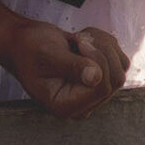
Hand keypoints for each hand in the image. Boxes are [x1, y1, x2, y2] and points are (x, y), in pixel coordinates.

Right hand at [3, 21, 127, 118]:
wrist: (25, 43)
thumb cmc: (30, 49)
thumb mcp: (47, 55)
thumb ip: (71, 67)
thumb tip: (95, 78)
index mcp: (65, 106)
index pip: (102, 88)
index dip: (98, 60)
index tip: (80, 42)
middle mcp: (82, 104)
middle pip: (115, 78)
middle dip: (101, 50)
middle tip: (79, 38)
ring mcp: (93, 92)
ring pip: (120, 67)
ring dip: (103, 45)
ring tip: (79, 38)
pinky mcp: (101, 78)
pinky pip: (120, 60)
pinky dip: (106, 44)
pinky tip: (85, 40)